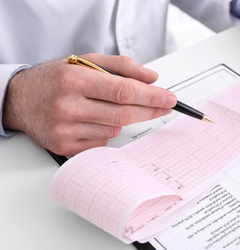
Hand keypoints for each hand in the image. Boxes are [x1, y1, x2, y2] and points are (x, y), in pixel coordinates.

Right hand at [3, 54, 176, 155]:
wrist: (20, 99)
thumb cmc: (56, 79)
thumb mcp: (86, 62)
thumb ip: (121, 66)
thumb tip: (151, 78)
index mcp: (74, 80)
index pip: (123, 91)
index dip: (151, 96)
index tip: (169, 98)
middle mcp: (68, 106)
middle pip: (123, 113)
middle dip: (149, 110)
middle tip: (165, 106)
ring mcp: (65, 130)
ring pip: (114, 129)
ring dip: (121, 119)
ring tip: (103, 107)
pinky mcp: (64, 147)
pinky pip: (102, 141)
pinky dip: (106, 131)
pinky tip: (92, 120)